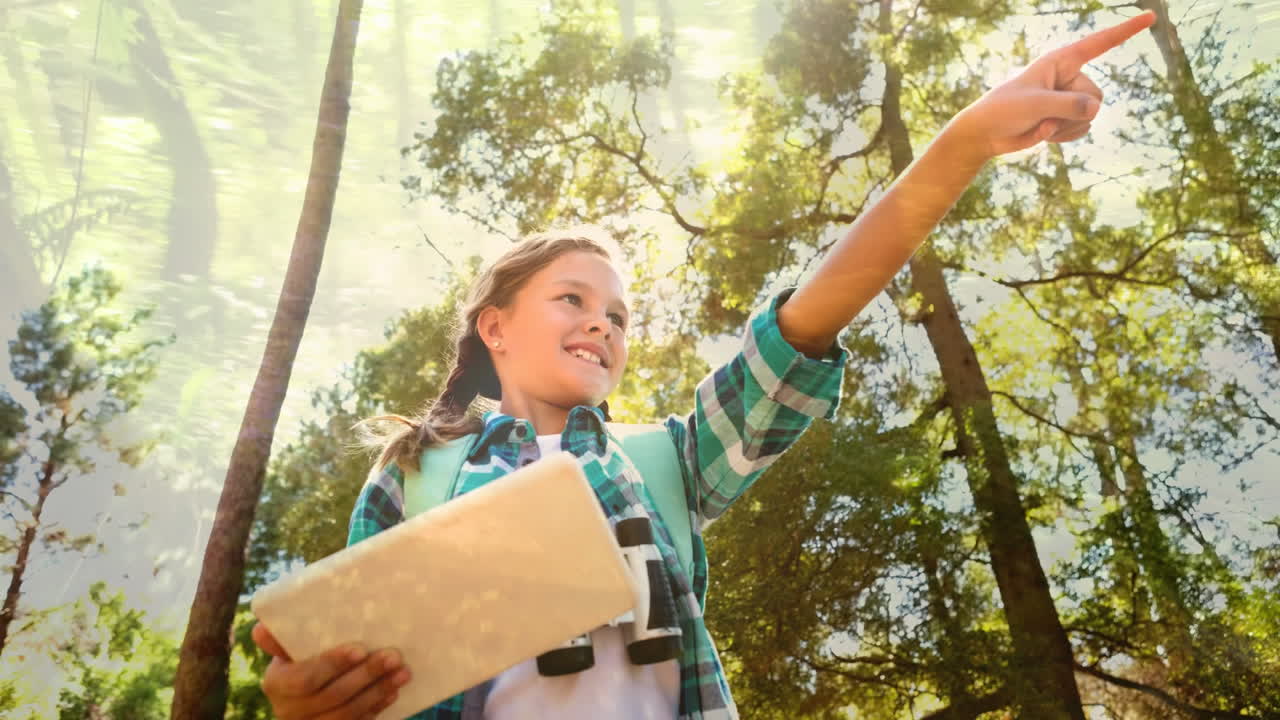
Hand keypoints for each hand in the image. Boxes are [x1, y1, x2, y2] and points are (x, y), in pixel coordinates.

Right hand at [252, 621, 411, 719]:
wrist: (304, 695)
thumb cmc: (299, 659)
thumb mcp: (288, 648)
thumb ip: (281, 638)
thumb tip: (260, 628)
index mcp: (276, 684)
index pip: (304, 679)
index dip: (333, 665)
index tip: (359, 649)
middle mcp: (289, 711)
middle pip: (333, 696)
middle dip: (366, 675)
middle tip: (393, 656)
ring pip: (347, 714)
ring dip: (378, 692)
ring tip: (402, 672)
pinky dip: (376, 708)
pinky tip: (392, 692)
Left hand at [949, 10, 1155, 159]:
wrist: (987, 133)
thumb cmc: (1004, 109)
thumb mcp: (1034, 104)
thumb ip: (1067, 104)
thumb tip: (1095, 109)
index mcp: (1060, 61)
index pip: (1099, 43)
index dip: (1126, 30)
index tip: (1151, 17)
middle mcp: (1069, 77)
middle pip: (1095, 96)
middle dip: (1071, 112)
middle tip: (1042, 115)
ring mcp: (1069, 99)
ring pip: (1090, 116)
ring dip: (1064, 127)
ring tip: (1038, 124)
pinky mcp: (1066, 118)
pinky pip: (1082, 130)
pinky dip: (1063, 136)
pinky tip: (1041, 133)